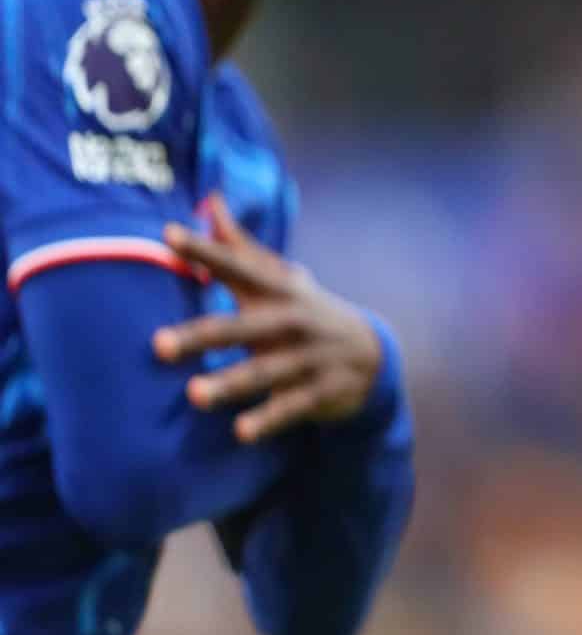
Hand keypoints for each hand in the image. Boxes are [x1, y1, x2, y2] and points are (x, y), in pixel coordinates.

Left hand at [153, 195, 385, 443]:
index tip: (169, 236)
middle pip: (244, 327)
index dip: (205, 251)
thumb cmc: (304, 313)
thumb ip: (240, 247)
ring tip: (194, 394)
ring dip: (231, 383)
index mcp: (279, 291)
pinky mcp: (321, 391)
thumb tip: (210, 202)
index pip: (238, 266)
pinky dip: (269, 419)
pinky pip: (293, 406)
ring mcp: (309, 357)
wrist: (371, 354)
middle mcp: (293, 321)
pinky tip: (241, 432)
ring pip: (267, 371)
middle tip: (157, 345)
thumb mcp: (280, 280)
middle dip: (202, 335)